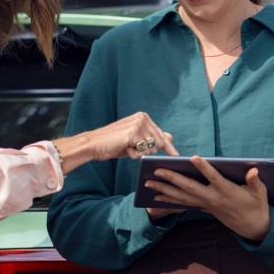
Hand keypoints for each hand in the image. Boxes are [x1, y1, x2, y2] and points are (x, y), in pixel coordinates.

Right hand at [53, 112, 176, 172]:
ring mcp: (138, 124)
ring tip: (126, 147)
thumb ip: (151, 138)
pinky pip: (143, 151)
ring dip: (139, 153)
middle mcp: (143, 118)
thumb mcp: (135, 140)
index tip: (179, 156)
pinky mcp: (133, 133)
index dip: (169, 147)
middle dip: (148, 151)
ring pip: (152, 149)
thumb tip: (170, 137)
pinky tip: (124, 148)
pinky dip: (134, 154)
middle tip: (130, 147)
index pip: (162, 135)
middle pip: (159, 143)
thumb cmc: (114, 143)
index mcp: (143, 117)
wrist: (94, 144)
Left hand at [144, 156, 270, 241]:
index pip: (214, 178)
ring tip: (148, 183)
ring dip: (164, 190)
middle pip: (190, 188)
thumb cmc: (257, 206)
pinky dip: (170, 199)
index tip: (195, 158)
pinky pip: (184, 203)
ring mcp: (207, 205)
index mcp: (227, 192)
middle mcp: (213, 199)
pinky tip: (158, 195)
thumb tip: (253, 171)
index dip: (205, 168)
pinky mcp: (204, 208)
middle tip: (156, 171)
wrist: (253, 227)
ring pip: (182, 197)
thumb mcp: (260, 193)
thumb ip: (255, 181)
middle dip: (172, 179)